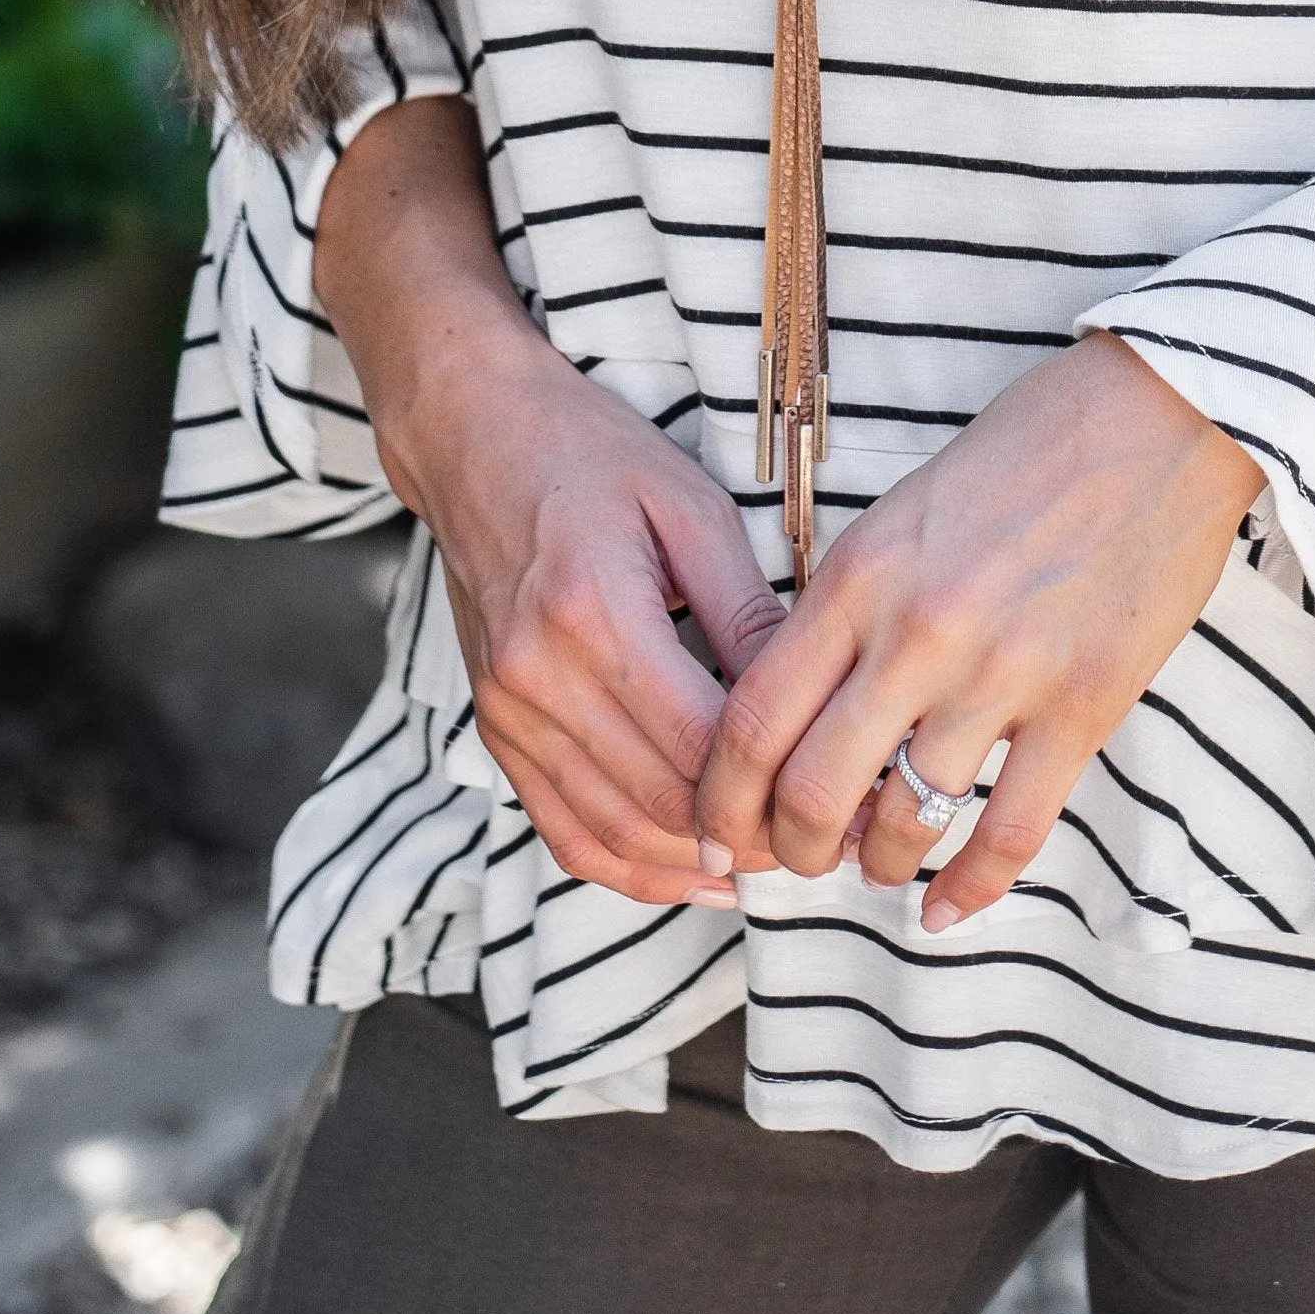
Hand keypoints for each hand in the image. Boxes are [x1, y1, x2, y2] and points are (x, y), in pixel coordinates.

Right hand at [317, 97, 782, 906]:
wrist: (474, 439)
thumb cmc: (590, 456)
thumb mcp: (690, 506)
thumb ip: (747, 609)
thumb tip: (804, 699)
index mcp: (593, 612)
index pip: (699, 743)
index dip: (776, 785)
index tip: (840, 792)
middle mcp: (537, 677)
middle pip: (660, 800)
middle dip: (750, 835)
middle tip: (825, 836)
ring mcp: (507, 712)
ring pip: (614, 831)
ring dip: (697, 863)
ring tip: (775, 861)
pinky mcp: (496, 729)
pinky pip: (564, 829)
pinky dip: (631, 866)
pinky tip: (694, 874)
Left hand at [692, 335, 1260, 930]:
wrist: (1160, 417)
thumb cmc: (1028, 449)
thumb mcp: (905, 510)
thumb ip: (853, 602)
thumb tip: (809, 703)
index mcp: (860, 575)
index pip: (753, 717)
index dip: (721, 795)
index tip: (718, 827)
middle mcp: (917, 632)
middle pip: (811, 790)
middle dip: (788, 851)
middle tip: (792, 863)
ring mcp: (1003, 675)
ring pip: (904, 821)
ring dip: (876, 864)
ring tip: (876, 867)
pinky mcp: (1083, 706)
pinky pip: (1010, 831)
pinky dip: (969, 888)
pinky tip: (946, 911)